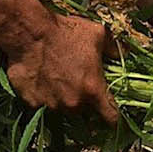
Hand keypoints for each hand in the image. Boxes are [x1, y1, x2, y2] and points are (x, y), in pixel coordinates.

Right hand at [1, 12, 121, 124]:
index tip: (113, 118)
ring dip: (63, 100)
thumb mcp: (96, 34)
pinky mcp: (32, 104)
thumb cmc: (65, 32)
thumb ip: (113, 49)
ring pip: (63, 110)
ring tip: (57, 79)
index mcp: (93, 90)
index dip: (114, 119)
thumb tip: (123, 55)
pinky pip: (42, 106)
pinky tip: (41, 80)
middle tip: (77, 84)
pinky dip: (44, 97)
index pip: (111, 118)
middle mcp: (74, 104)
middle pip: (84, 113)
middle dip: (84, 102)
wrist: (29, 33)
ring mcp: (51, 106)